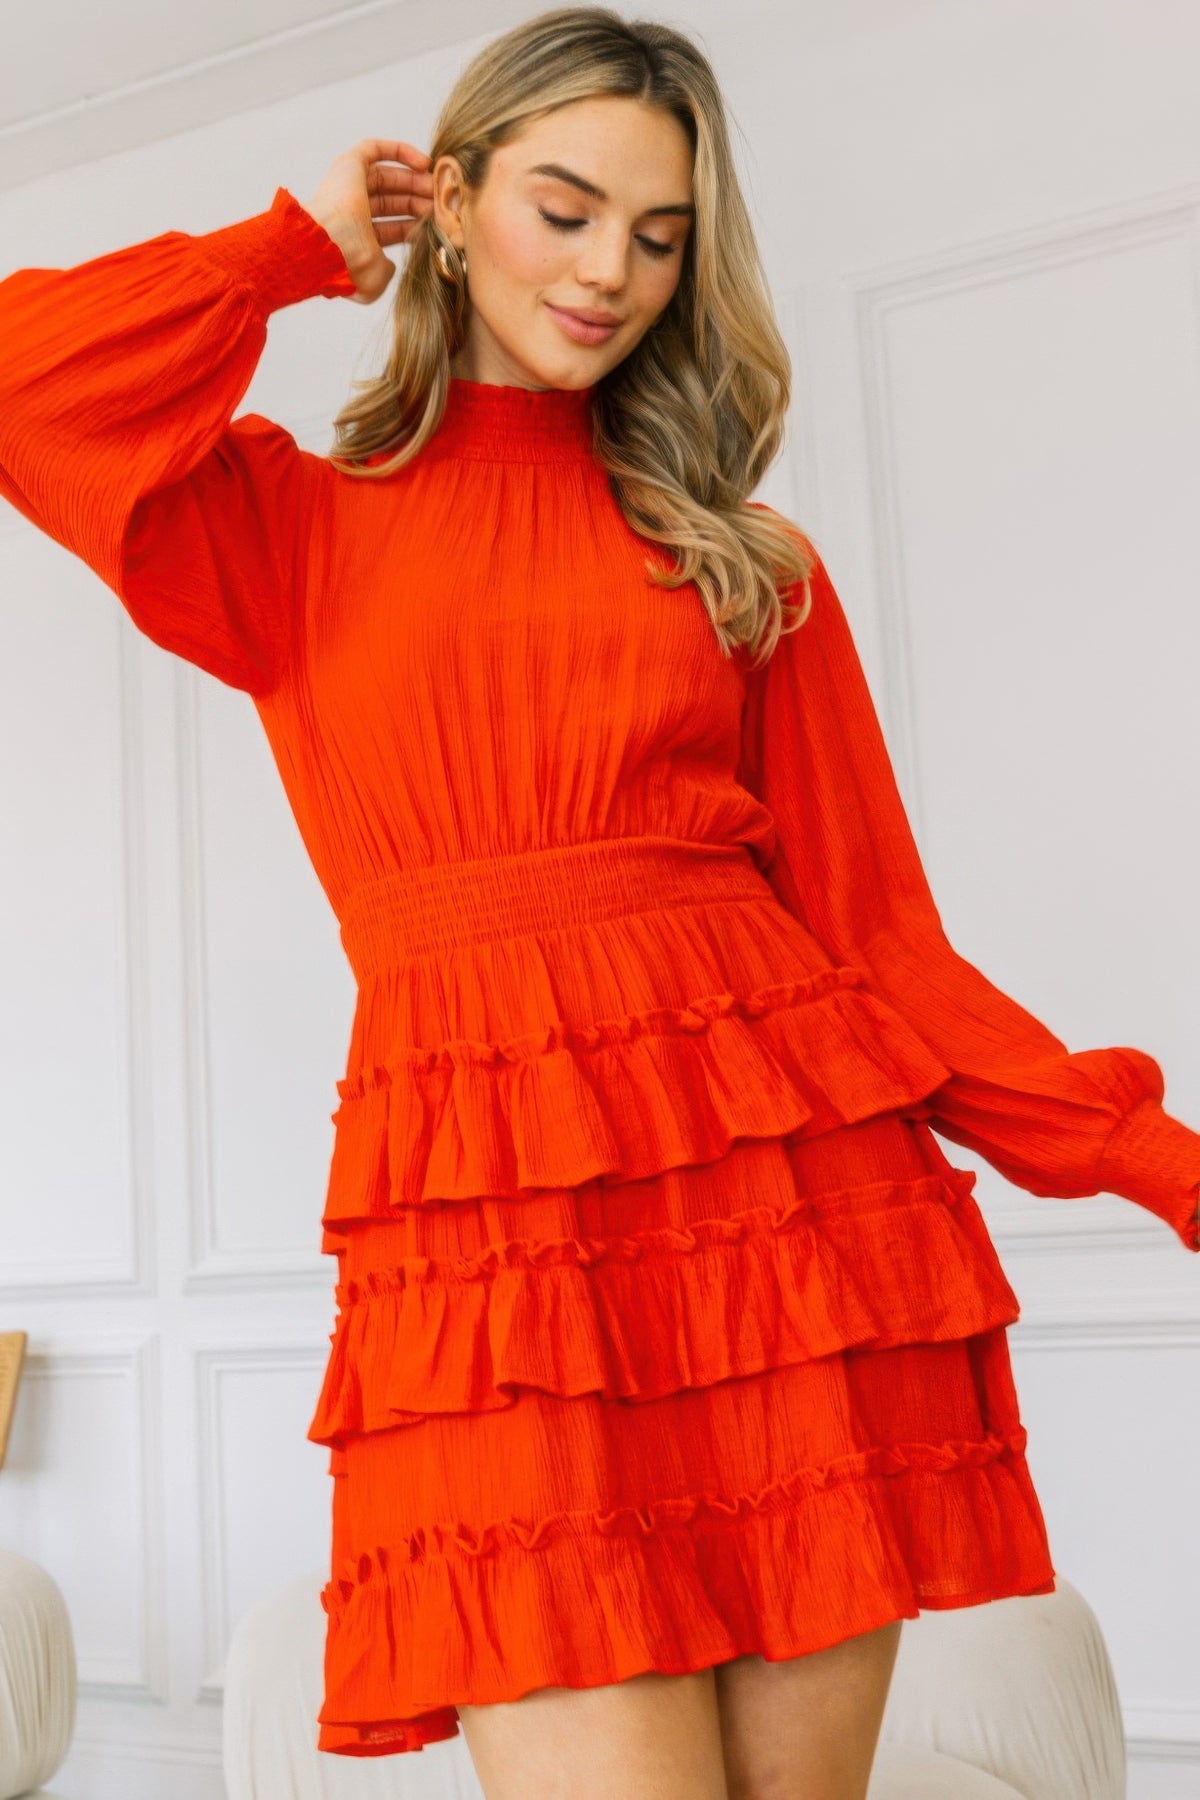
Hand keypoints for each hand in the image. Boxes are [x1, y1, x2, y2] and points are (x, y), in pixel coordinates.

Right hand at [301, 138, 433, 304]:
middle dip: (419, 201)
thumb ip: (385, 271)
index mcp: (357, 239)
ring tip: (438, 185)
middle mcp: (351, 212)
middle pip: (393, 201)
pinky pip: (376, 149)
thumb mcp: (375, 278)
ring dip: (415, 180)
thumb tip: (390, 263)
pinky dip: (401, 151)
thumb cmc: (350, 265)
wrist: (330, 246)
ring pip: (388, 177)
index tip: (439, 223)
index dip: (416, 224)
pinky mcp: (348, 164)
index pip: (392, 228)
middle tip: (443, 203)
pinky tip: (425, 163)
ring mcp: (348, 187)